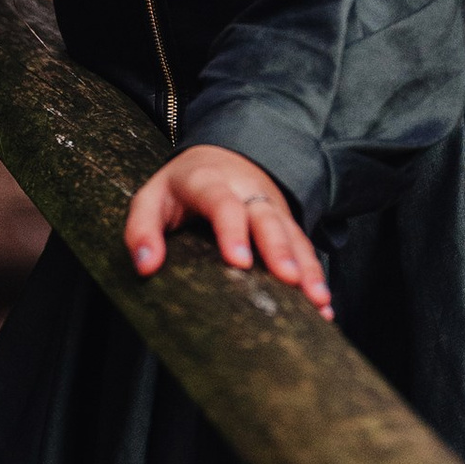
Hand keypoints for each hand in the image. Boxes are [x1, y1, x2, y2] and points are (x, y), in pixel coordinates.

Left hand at [122, 147, 330, 317]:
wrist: (221, 156)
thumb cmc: (180, 188)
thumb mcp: (151, 199)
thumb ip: (141, 230)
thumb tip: (146, 267)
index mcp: (209, 181)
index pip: (222, 203)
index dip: (232, 229)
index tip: (238, 261)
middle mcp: (247, 192)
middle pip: (267, 219)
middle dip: (279, 250)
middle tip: (288, 280)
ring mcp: (272, 207)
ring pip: (293, 235)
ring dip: (307, 267)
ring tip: (318, 301)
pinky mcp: (287, 223)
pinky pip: (305, 248)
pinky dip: (316, 276)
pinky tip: (323, 307)